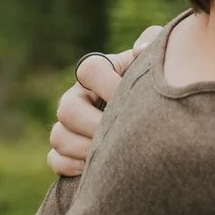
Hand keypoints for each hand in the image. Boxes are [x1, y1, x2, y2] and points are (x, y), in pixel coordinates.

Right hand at [46, 24, 160, 176]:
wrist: (158, 117)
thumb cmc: (158, 85)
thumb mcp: (158, 63)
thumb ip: (153, 46)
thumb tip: (140, 49)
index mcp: (99, 72)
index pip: (88, 69)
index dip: (107, 83)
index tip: (130, 97)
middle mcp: (78, 97)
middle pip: (67, 109)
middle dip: (94, 125)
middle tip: (122, 136)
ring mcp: (68, 125)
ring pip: (58, 136)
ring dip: (84, 149)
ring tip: (112, 155)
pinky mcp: (66, 151)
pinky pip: (55, 159)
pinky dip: (71, 165)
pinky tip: (95, 168)